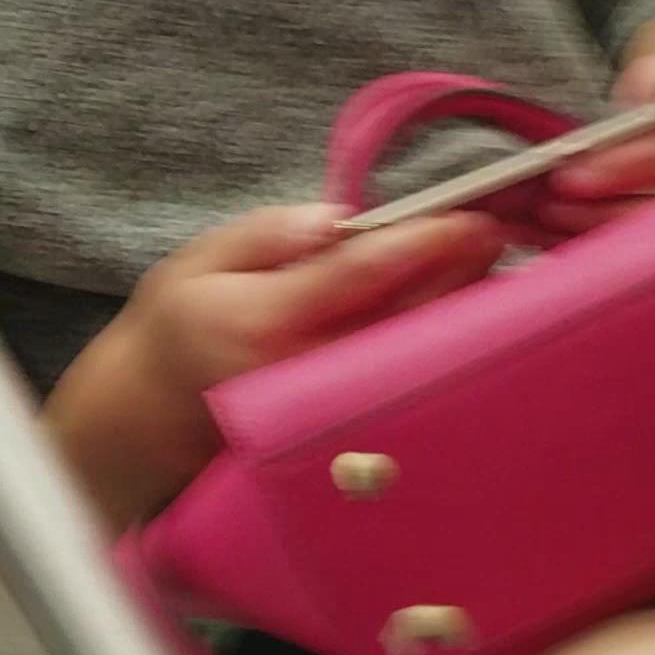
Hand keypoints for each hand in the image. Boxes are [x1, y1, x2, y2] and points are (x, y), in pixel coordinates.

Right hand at [48, 198, 504, 528]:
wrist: (157, 417)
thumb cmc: (184, 327)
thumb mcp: (200, 262)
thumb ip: (267, 236)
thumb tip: (336, 219)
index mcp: (266, 322)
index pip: (362, 275)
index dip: (425, 243)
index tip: (470, 216)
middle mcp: (308, 375)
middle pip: (409, 318)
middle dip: (461, 273)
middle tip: (496, 232)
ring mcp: (335, 414)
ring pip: (421, 357)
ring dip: (466, 312)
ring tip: (491, 267)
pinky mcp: (352, 437)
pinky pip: (414, 387)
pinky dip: (450, 352)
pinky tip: (473, 319)